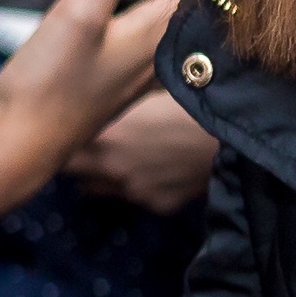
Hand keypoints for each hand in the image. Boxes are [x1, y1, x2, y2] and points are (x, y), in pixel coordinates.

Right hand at [0, 0, 179, 249]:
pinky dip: (148, 9)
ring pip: (169, 17)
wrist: (17, 147)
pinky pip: (146, 35)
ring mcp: (139, 70)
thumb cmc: (48, 84)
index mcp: (162, 32)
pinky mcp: (115, 78)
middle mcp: (161, 52)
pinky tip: (137, 2)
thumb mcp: (79, 12)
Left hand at [69, 89, 222, 215]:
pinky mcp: (158, 204)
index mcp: (104, 137)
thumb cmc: (192, 103)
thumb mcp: (146, 92)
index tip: (60, 128)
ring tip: (116, 156)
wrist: (236, 136)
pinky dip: (134, 185)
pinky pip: (134, 196)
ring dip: (98, 175)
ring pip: (97, 189)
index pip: (61, 147)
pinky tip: (151, 169)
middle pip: (72, 172)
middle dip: (75, 158)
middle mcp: (111, 168)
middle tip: (83, 143)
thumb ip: (116, 101)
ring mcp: (134, 191)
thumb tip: (98, 92)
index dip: (59, 136)